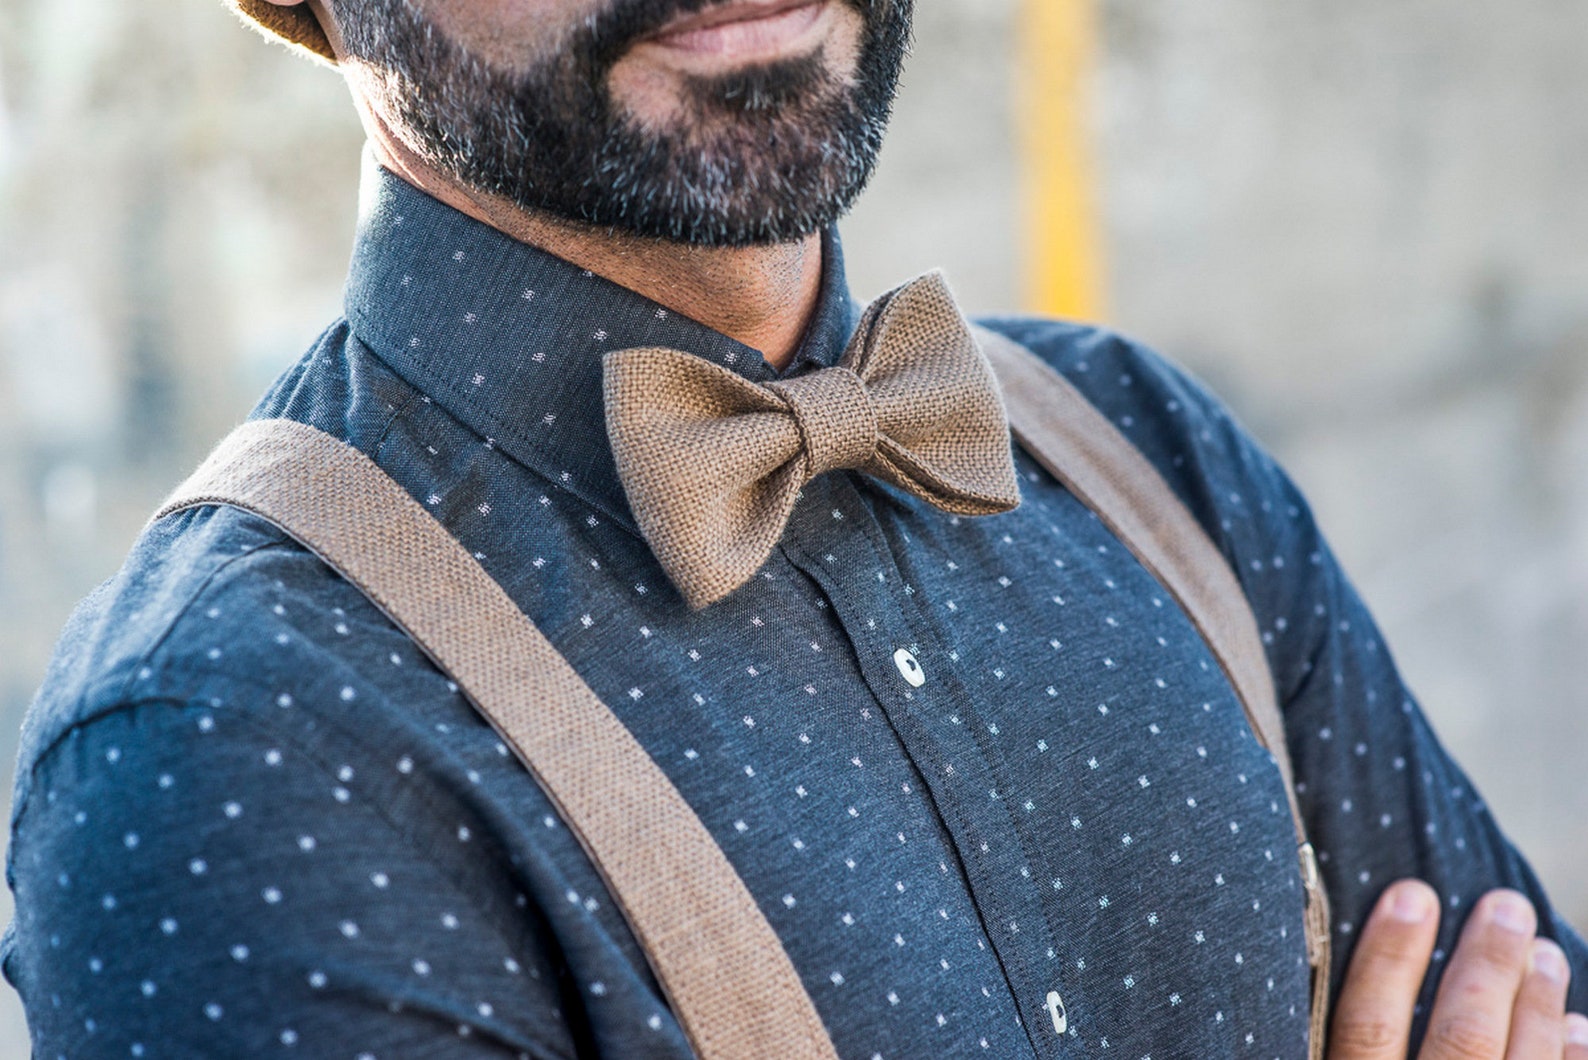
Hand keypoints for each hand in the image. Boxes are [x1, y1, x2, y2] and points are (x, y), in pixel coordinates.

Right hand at [1329, 880, 1587, 1057]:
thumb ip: (1318, 1056)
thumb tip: (1295, 980)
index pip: (1369, 1025)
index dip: (1389, 957)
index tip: (1412, 894)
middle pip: (1460, 1039)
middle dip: (1487, 966)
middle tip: (1507, 907)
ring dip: (1537, 1005)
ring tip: (1546, 953)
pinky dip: (1570, 1059)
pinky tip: (1575, 1028)